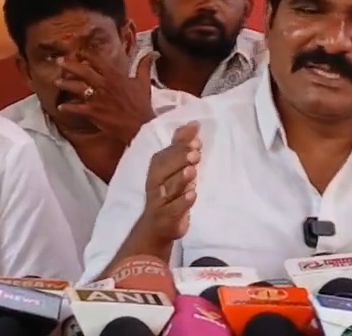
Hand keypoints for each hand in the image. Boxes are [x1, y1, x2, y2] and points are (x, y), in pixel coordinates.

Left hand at [57, 52, 158, 143]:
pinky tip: (60, 107)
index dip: (87, 54)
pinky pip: (76, 109)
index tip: (79, 51)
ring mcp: (97, 98)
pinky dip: (67, 108)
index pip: (99, 60)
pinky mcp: (93, 112)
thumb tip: (151, 52)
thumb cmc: (142, 105)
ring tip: (56, 81)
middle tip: (59, 61)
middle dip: (69, 65)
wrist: (140, 126)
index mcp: (115, 76)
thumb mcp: (144, 83)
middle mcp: (103, 84)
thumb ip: (144, 66)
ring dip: (65, 84)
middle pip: (83, 71)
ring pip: (76, 88)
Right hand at [137, 122, 200, 246]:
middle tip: (195, 154)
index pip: (164, 155)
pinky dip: (182, 202)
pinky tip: (193, 195)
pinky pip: (173, 210)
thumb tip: (193, 124)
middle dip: (179, 160)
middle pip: (163, 170)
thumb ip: (181, 147)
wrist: (157, 226)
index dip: (179, 147)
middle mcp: (155, 184)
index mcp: (156, 169)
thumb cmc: (169, 192)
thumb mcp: (175, 169)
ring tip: (192, 171)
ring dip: (180, 179)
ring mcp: (159, 201)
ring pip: (168, 189)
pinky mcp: (166, 218)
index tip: (196, 139)